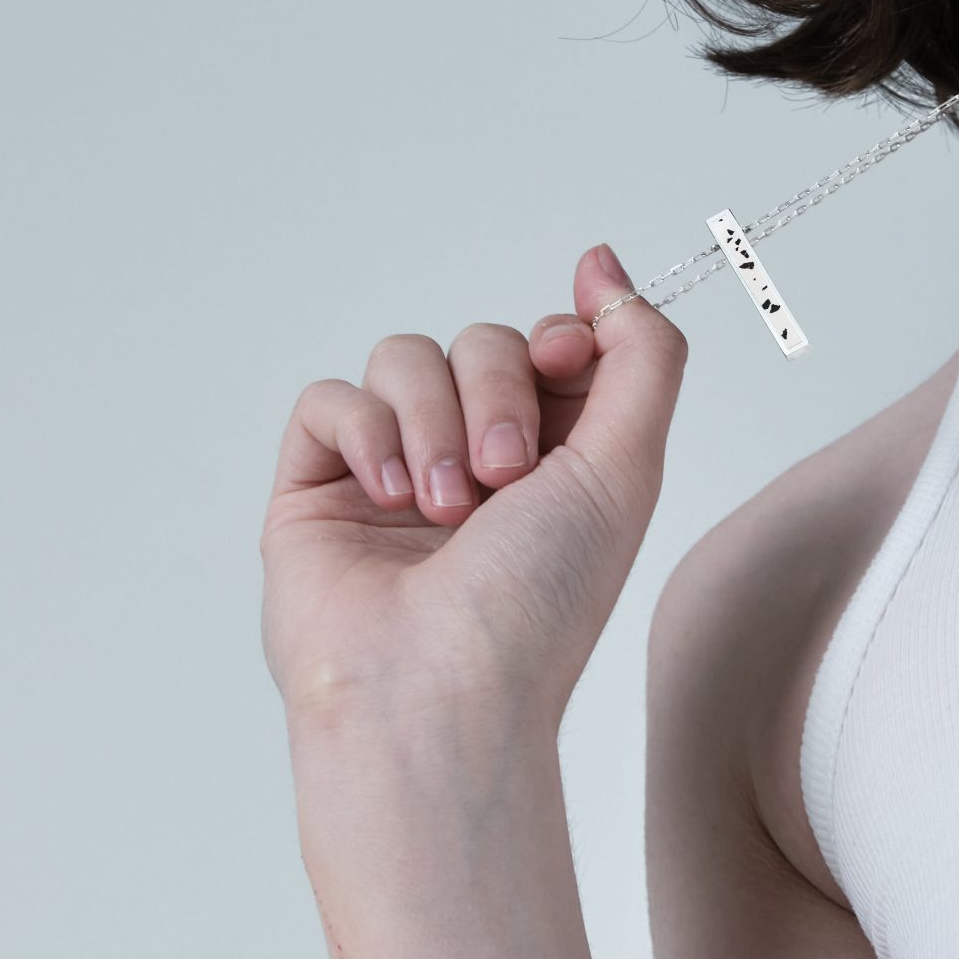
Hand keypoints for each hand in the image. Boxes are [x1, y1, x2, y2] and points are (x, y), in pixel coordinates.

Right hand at [259, 244, 687, 745]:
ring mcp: (391, 472)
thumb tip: (604, 264)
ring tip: (445, 507)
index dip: (560, 339)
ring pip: (403, 358)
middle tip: (505, 478)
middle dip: (497, 393)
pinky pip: (330, 398)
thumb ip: (641, 355)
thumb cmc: (539, 606)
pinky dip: (363, 434)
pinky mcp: (316, 488)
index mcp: (554, 462)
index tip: (566, 359)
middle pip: (480, 340)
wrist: (438, 695)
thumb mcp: (627, 468)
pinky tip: (387, 500)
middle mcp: (473, 461)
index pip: (550, 346)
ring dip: (432, 420)